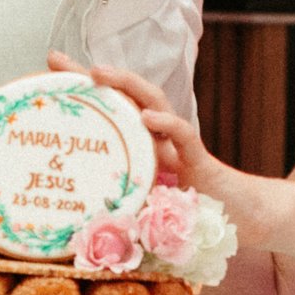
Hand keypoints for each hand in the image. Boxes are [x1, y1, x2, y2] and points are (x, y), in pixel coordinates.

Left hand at [51, 51, 281, 249]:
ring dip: (127, 85)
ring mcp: (180, 147)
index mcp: (143, 149)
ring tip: (100, 73)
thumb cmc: (193, 222)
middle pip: (127, 97)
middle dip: (94, 76)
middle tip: (56, 60)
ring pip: (154, 104)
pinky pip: (184, 136)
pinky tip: (148, 117)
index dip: (83, 92)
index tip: (50, 72)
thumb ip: (116, 217)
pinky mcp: (201, 162)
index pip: (111, 111)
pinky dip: (167, 124)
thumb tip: (71, 235)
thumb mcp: (143, 219)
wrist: (243, 223)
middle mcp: (160, 140)